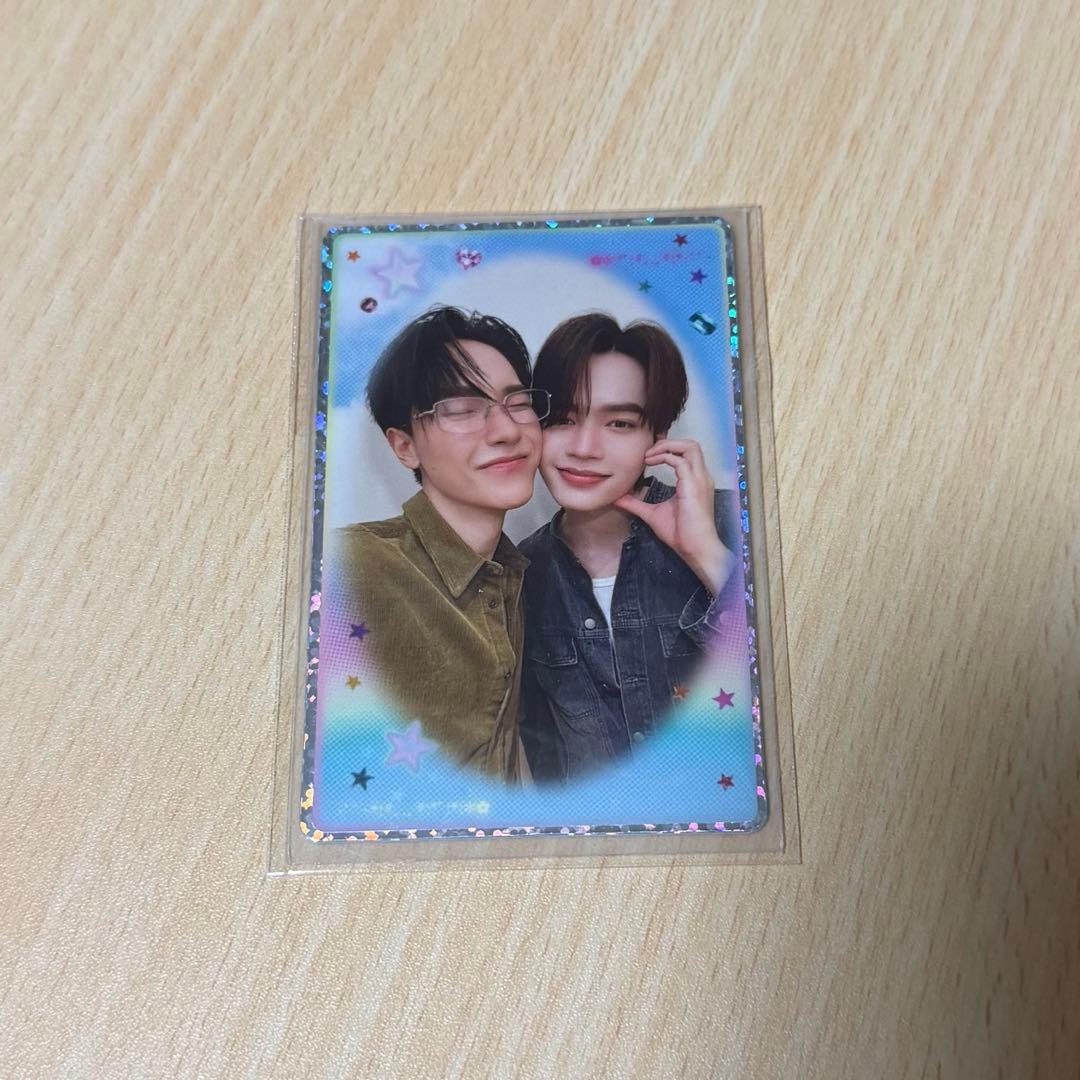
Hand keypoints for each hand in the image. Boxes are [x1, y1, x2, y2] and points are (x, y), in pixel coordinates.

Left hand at [614, 438, 734, 592]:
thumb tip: (618, 498)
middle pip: (691, 444)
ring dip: (667, 446)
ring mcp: (699, 479)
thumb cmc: (681, 534)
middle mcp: (700, 476)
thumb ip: (636, 504)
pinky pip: (680, 461)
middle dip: (668, 442)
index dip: (668, 448)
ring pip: (690, 446)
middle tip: (647, 451)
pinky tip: (650, 463)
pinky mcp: (693, 485)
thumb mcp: (653, 514)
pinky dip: (664, 457)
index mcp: (695, 481)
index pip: (686, 453)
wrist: (696, 548)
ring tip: (648, 455)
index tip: (648, 454)